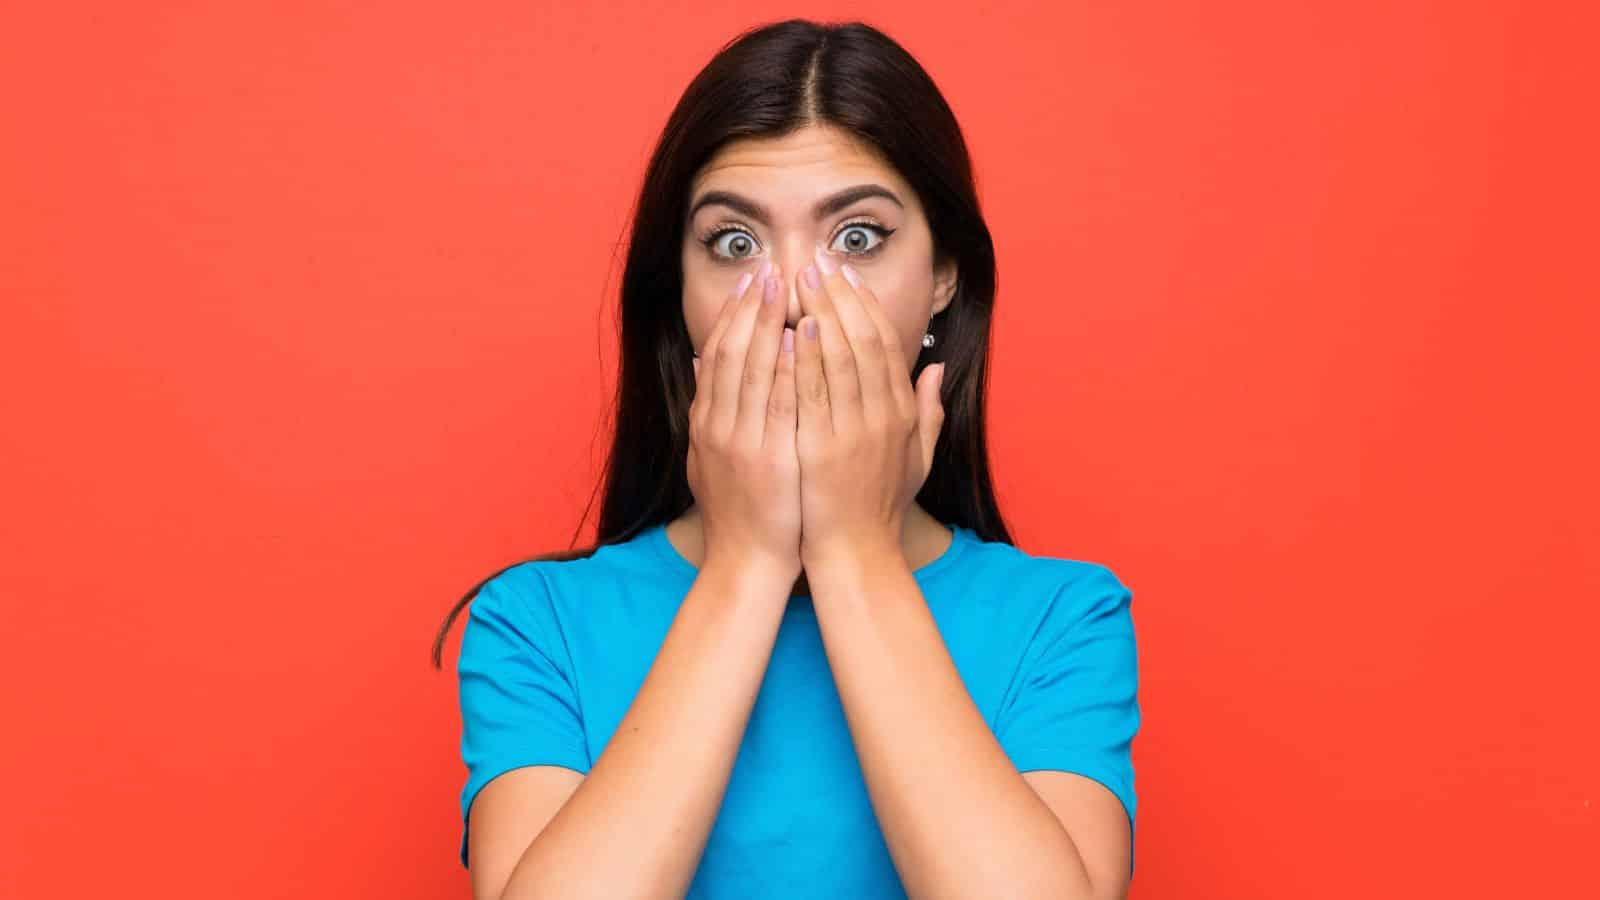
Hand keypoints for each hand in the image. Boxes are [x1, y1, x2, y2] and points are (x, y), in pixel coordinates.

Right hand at [688, 260, 803, 578]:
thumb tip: (701, 362)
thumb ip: (708, 408)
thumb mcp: (709, 456)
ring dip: (768, 323)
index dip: (734, 314)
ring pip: (752, 368)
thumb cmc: (740, 510)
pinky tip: (799, 336)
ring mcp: (741, 440)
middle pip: (732, 352)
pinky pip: (778, 403)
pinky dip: (786, 367)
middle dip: (751, 306)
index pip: (718, 354)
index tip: (751, 280)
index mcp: (707, 421)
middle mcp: (718, 425)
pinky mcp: (767, 458)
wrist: (746, 561)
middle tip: (769, 266)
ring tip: (785, 284)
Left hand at [792, 246, 947, 567]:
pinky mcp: (825, 449)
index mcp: (901, 413)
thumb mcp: (915, 457)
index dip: (864, 304)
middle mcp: (883, 416)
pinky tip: (796, 329)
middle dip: (840, 296)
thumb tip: (936, 368)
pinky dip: (807, 359)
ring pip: (841, 359)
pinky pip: (815, 394)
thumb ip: (928, 411)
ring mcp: (855, 432)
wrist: (856, 554)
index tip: (845, 274)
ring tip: (800, 278)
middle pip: (864, 340)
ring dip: (821, 314)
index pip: (885, 344)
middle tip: (817, 260)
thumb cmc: (877, 506)